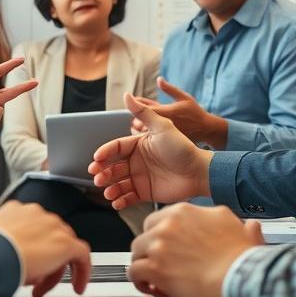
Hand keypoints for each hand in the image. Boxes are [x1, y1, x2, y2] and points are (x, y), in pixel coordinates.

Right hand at [0, 201, 91, 296]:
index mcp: (15, 211)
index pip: (32, 228)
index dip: (31, 250)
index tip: (26, 266)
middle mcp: (36, 214)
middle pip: (49, 238)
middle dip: (43, 262)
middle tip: (33, 282)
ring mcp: (52, 226)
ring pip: (64, 247)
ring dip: (55, 270)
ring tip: (44, 288)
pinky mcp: (64, 243)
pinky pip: (82, 255)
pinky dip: (82, 271)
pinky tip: (77, 286)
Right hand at [89, 92, 212, 209]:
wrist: (199, 171)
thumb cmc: (182, 147)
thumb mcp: (162, 127)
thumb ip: (144, 113)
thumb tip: (127, 94)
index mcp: (138, 145)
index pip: (116, 147)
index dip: (104, 153)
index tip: (96, 158)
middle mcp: (137, 161)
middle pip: (113, 167)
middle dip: (103, 172)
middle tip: (97, 177)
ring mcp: (140, 177)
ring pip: (118, 183)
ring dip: (110, 187)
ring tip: (107, 192)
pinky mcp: (145, 192)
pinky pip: (128, 197)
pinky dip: (120, 200)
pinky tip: (116, 202)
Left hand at [128, 203, 263, 296]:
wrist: (238, 275)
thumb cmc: (239, 256)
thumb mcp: (238, 226)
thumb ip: (231, 222)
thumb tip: (250, 226)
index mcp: (184, 212)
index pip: (159, 219)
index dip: (161, 235)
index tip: (165, 245)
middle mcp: (168, 225)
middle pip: (145, 234)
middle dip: (150, 249)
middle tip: (159, 262)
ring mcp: (159, 245)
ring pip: (136, 252)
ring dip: (143, 264)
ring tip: (153, 277)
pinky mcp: (155, 267)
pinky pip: (133, 271)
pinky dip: (139, 280)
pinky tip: (149, 286)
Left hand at [134, 77, 227, 148]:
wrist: (205, 129)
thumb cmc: (194, 112)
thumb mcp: (183, 97)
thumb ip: (169, 89)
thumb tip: (158, 79)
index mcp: (166, 112)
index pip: (143, 110)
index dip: (136, 107)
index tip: (135, 103)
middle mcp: (163, 125)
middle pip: (139, 124)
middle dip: (135, 119)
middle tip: (135, 115)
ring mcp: (164, 135)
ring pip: (142, 134)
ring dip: (138, 128)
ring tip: (139, 124)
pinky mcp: (165, 142)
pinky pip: (150, 141)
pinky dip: (146, 136)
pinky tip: (147, 132)